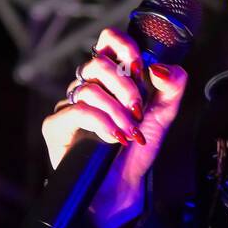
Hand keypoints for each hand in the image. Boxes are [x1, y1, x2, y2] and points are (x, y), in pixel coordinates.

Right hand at [41, 26, 187, 227]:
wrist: (123, 186)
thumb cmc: (138, 148)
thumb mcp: (163, 114)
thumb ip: (171, 86)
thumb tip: (158, 66)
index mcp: (111, 78)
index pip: (108, 41)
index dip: (122, 45)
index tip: (139, 66)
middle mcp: (88, 86)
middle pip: (98, 62)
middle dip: (125, 86)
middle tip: (138, 109)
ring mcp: (69, 105)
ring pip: (89, 88)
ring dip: (116, 111)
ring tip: (129, 131)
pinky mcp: (56, 126)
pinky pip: (77, 111)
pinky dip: (100, 123)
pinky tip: (113, 138)